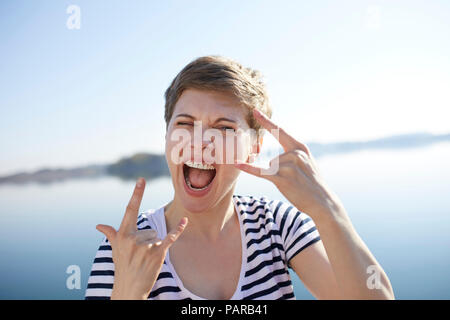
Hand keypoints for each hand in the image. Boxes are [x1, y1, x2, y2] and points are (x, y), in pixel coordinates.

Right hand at [96, 178, 187, 299]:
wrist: (129, 287)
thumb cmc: (122, 265)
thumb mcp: (115, 249)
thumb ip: (110, 234)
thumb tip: (98, 225)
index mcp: (123, 234)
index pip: (130, 210)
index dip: (136, 194)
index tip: (141, 180)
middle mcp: (133, 239)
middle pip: (149, 229)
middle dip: (147, 241)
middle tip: (138, 255)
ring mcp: (145, 246)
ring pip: (157, 236)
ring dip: (154, 246)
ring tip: (145, 259)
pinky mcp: (157, 253)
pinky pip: (170, 238)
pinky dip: (178, 230)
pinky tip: (185, 221)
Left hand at [235, 109, 344, 219]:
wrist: (323, 203)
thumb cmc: (313, 184)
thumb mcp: (307, 163)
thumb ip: (292, 156)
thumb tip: (271, 160)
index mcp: (300, 147)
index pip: (280, 131)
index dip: (266, 121)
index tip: (255, 111)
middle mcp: (294, 153)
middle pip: (272, 159)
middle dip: (278, 172)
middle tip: (295, 182)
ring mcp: (288, 165)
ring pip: (270, 168)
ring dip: (278, 179)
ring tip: (295, 186)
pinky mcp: (281, 178)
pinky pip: (260, 172)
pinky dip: (248, 169)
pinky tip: (237, 164)